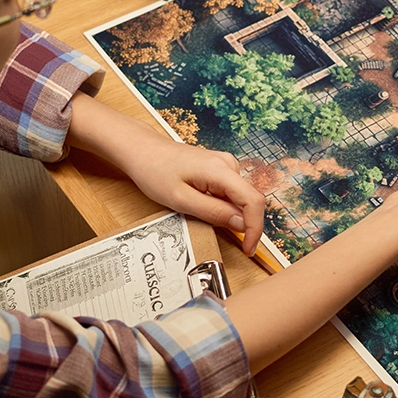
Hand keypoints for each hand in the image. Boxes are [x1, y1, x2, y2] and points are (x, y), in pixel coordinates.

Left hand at [123, 135, 266, 253]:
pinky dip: (224, 205)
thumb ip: (214, 213)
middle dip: (243, 223)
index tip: (248, 248)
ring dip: (230, 214)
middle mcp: (228, 164)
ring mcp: (225, 165)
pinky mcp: (220, 168)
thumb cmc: (155, 171)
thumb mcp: (181, 200)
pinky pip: (231, 192)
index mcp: (221, 170)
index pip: (253, 201)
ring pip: (240, 198)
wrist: (142, 150)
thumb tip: (241, 225)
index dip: (255, 228)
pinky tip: (202, 205)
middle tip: (227, 240)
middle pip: (249, 200)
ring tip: (201, 214)